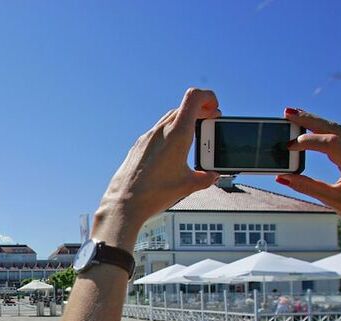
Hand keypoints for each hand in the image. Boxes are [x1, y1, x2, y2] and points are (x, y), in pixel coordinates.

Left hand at [92, 88, 221, 249]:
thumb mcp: (188, 186)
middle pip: (184, 108)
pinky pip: (157, 132)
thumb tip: (212, 175)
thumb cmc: (154, 193)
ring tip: (193, 137)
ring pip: (169, 118)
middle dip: (200, 112)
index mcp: (177, 134)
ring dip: (184, 122)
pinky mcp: (138, 147)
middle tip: (209, 123)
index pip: (194, 97)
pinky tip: (173, 150)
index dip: (209, 97)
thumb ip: (206, 177)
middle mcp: (161, 131)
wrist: (124, 203)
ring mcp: (147, 138)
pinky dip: (170, 133)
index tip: (215, 110)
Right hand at [277, 108, 340, 241]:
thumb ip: (308, 187)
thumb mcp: (335, 202)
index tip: (289, 146)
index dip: (309, 141)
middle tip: (288, 113)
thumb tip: (284, 177)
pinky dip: (327, 130)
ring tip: (296, 115)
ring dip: (318, 121)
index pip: (332, 144)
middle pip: (336, 129)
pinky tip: (313, 128)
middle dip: (310, 119)